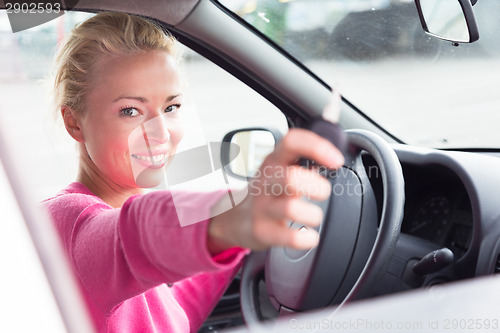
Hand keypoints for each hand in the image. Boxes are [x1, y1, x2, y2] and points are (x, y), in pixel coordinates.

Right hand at [208, 128, 343, 252]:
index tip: (335, 160)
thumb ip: (306, 158)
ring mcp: (261, 206)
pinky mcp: (261, 231)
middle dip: (315, 185)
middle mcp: (266, 181)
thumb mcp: (282, 168)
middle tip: (322, 191)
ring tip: (313, 216)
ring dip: (312, 214)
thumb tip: (339, 147)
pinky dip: (305, 238)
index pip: (291, 142)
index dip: (316, 147)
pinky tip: (308, 235)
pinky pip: (288, 237)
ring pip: (290, 208)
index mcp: (274, 160)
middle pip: (290, 177)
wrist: (236, 218)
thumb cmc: (269, 191)